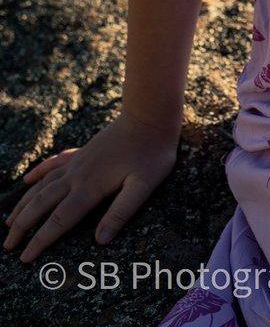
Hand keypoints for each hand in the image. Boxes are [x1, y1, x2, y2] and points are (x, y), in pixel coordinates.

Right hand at [3, 109, 178, 262]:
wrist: (149, 116)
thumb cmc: (151, 153)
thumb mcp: (144, 186)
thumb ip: (121, 212)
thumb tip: (100, 241)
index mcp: (90, 187)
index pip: (59, 220)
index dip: (40, 240)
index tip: (24, 258)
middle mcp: (77, 175)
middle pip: (42, 203)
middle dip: (23, 225)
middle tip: (7, 246)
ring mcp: (78, 161)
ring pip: (43, 185)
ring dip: (25, 203)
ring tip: (9, 222)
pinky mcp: (83, 151)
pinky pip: (54, 163)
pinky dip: (39, 173)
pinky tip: (28, 180)